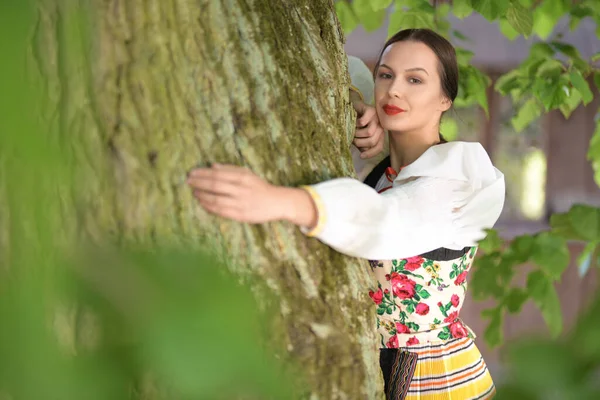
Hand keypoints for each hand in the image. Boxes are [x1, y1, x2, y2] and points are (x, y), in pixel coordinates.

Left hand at [187, 164, 317, 228]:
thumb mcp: (247, 174)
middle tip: (188, 181)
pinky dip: (209, 207)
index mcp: (243, 177)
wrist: (277, 202)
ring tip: (194, 192)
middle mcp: (241, 189)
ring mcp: (240, 203)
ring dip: (202, 196)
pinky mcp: (240, 215)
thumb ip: (230, 169)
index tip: (192, 173)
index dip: (202, 174)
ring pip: (216, 199)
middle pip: (215, 185)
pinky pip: (221, 211)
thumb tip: (212, 166)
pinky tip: (202, 203)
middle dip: (199, 183)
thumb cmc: (260, 187)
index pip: (218, 174)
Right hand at [352, 101, 384, 158]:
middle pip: (372, 141)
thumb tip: (362, 153)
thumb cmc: (355, 124)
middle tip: (352, 139)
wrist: (352, 107)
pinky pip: (364, 121)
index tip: (361, 156)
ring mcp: (376, 118)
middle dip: (360, 142)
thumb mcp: (358, 137)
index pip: (379, 147)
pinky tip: (354, 122)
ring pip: (368, 132)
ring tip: (352, 130)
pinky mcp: (370, 110)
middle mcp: (380, 126)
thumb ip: (362, 145)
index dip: (370, 153)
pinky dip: (357, 124)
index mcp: (379, 134)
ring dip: (357, 133)